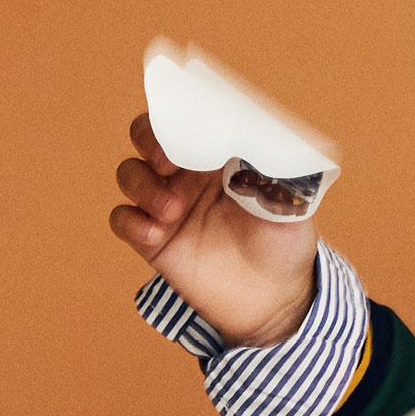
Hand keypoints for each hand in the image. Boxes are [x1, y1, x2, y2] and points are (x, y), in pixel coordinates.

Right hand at [110, 113, 319, 347]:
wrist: (276, 301)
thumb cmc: (286, 244)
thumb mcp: (292, 200)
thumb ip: (276, 167)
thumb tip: (263, 136)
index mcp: (218, 153)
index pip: (186, 117)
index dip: (177, 114)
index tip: (183, 129)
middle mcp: (188, 174)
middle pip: (146, 135)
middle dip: (148, 139)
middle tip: (166, 164)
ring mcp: (167, 206)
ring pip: (129, 173)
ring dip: (141, 184)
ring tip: (172, 212)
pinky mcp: (153, 240)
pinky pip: (122, 219)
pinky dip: (130, 221)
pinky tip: (155, 234)